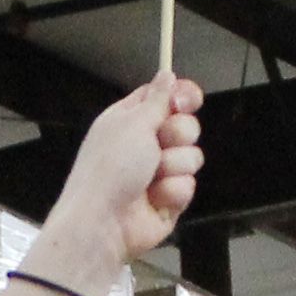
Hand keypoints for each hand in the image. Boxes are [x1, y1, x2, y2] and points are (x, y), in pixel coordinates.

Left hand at [38, 75, 205, 273]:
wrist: (103, 222)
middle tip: (160, 142)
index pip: (164, 97)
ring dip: (174, 165)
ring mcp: (160, 173)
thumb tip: (167, 73)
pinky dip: (173, 191)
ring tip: (151, 177)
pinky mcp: (171, 199)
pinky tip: (154, 199)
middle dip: (179, 133)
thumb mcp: (132, 123)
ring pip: (192, 156)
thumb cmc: (111, 166)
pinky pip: (189, 186)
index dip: (181, 96)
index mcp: (131, 120)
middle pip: (186, 124)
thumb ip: (157, 99)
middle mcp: (146, 144)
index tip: (188, 100)